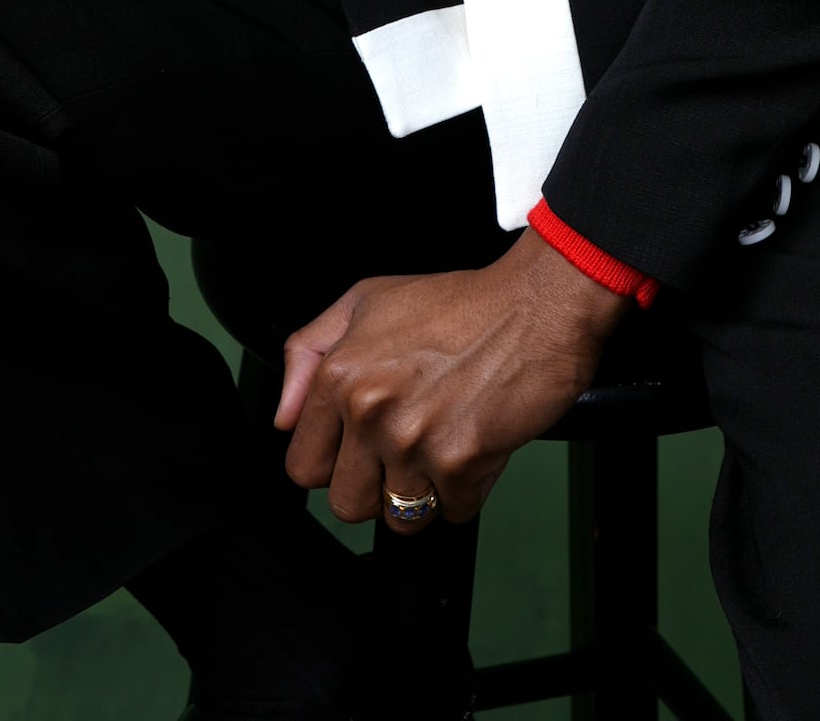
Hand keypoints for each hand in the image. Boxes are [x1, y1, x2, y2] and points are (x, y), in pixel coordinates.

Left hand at [275, 227, 629, 529]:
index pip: (303, 467)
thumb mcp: (367, 301)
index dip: (333, 463)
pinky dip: (466, 491)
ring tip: (439, 447)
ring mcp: (415, 440)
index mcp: (340, 373)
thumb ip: (309, 352)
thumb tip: (284, 415)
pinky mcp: (461, 463)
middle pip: (346, 505)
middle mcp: (370, 409)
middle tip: (404, 450)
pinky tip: (473, 445)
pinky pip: (451, 513)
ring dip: (421, 495)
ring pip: (398, 519)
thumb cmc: (461, 303)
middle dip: (375, 486)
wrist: (536, 305)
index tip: (356, 452)